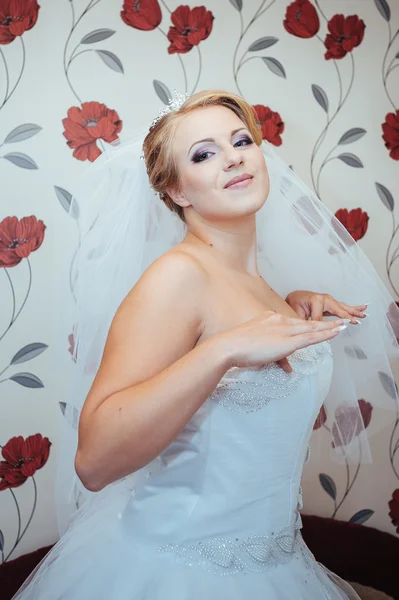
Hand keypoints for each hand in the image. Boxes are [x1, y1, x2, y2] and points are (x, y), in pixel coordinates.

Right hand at [219, 311, 344, 371]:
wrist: (230, 346)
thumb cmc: (237, 348)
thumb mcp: (255, 347)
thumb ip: (272, 355)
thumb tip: (287, 367)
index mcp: (270, 318)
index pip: (294, 322)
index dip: (307, 323)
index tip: (316, 323)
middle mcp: (280, 320)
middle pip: (306, 322)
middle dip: (324, 322)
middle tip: (339, 321)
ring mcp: (285, 330)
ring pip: (312, 328)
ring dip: (329, 327)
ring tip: (343, 326)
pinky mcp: (288, 341)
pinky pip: (312, 337)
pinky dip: (326, 334)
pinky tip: (336, 332)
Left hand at [285, 290, 366, 323]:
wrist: (295, 297)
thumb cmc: (294, 304)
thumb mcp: (296, 313)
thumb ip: (303, 322)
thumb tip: (309, 331)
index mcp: (316, 301)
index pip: (321, 318)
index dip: (324, 327)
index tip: (334, 331)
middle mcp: (324, 299)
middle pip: (338, 310)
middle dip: (348, 315)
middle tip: (356, 321)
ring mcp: (329, 300)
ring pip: (344, 307)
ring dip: (354, 311)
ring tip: (364, 314)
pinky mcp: (332, 303)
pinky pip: (344, 306)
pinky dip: (353, 307)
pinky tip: (363, 307)